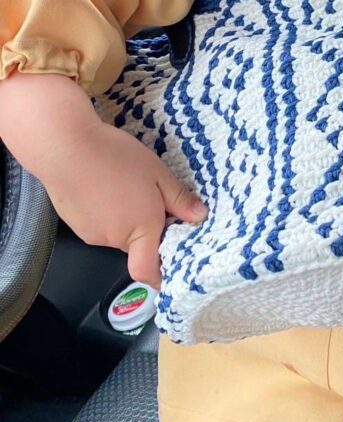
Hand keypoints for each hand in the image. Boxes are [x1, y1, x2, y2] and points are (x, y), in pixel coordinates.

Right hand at [35, 120, 206, 288]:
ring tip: (124, 185)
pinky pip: (98, 225)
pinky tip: (105, 186)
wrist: (65, 147)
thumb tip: (198, 216)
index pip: (148, 272)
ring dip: (125, 218)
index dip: (160, 274)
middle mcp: (114, 238)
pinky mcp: (74, 223)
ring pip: (117, 233)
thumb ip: (178, 198)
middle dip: (147, 229)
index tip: (170, 262)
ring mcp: (91, 233)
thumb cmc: (115, 157)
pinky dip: (105, 212)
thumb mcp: (157, 172)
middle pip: (136, 247)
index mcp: (141, 229)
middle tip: (152, 198)